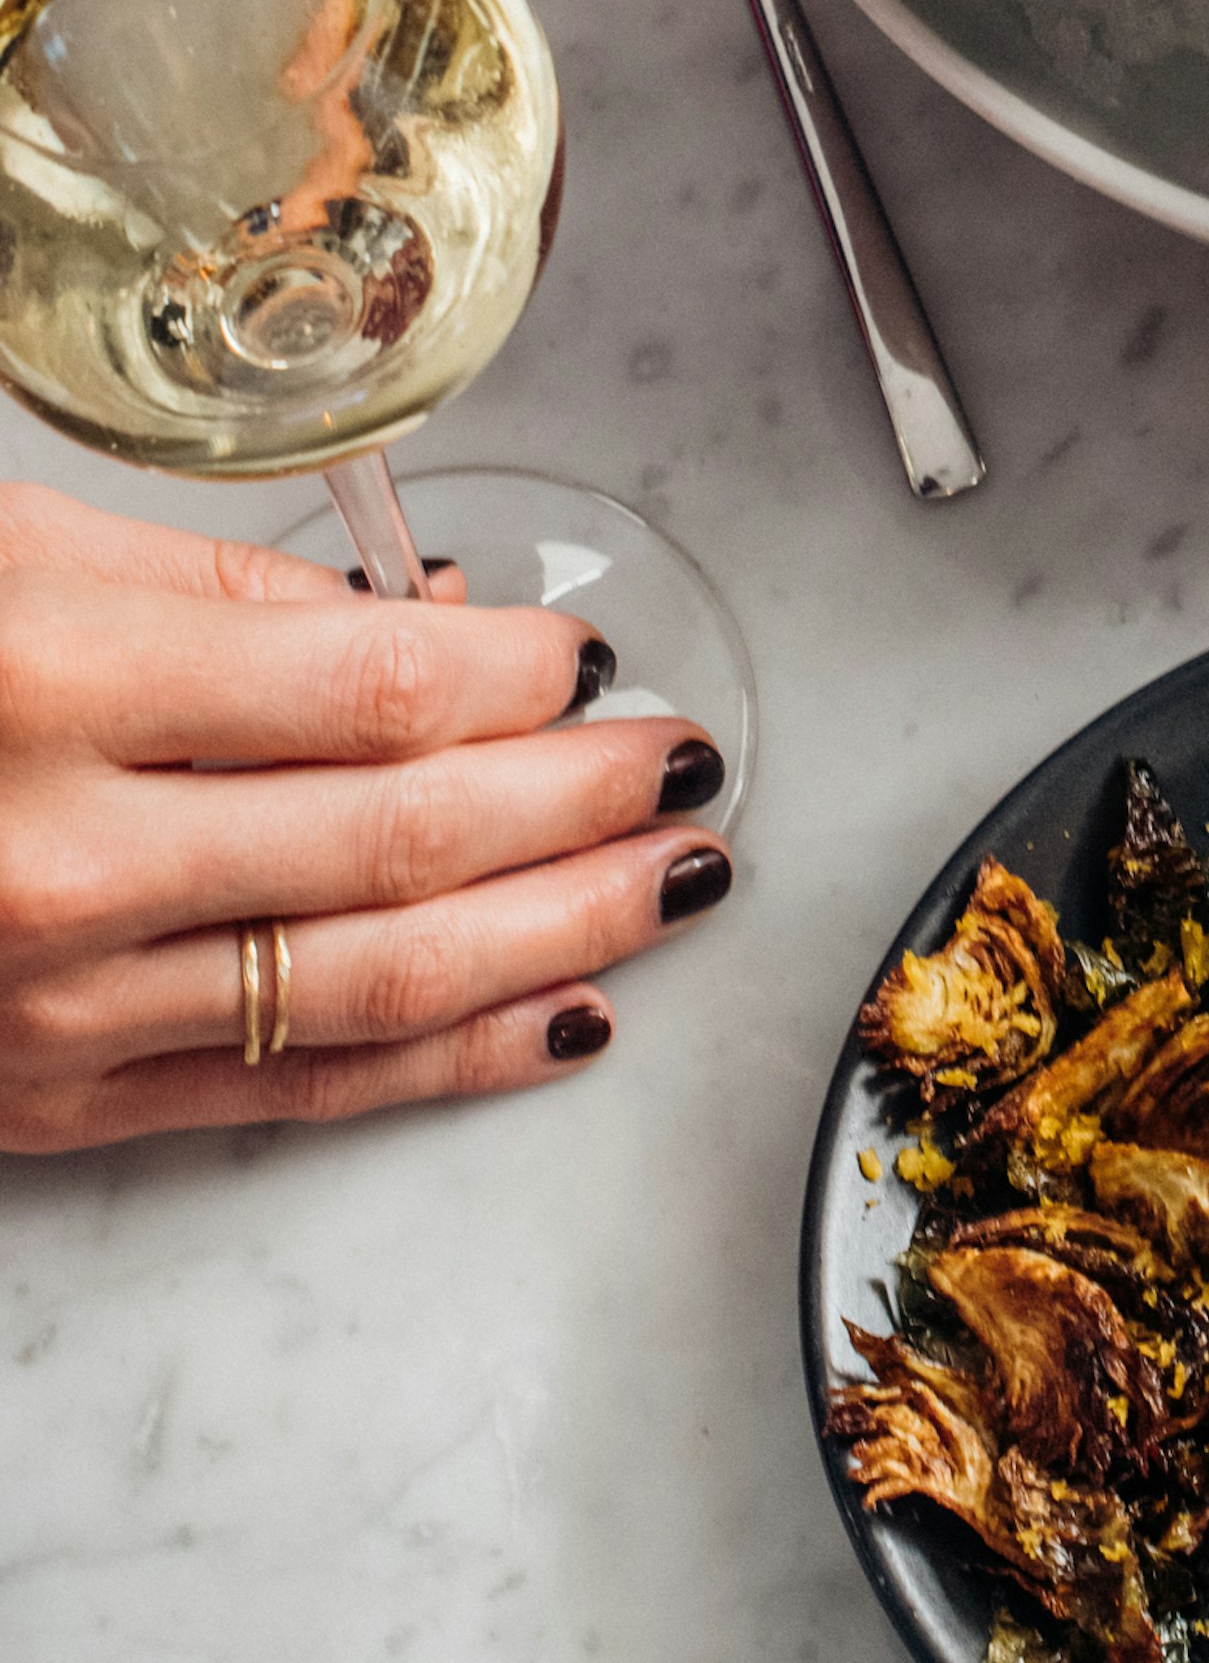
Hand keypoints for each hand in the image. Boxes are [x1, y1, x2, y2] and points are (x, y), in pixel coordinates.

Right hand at [0, 483, 727, 1150]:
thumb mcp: (17, 559)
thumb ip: (234, 599)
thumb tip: (437, 626)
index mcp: (56, 686)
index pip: (378, 694)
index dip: (523, 685)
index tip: (591, 667)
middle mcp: (63, 859)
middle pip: (409, 840)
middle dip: (585, 805)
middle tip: (688, 768)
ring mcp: (55, 1002)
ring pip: (383, 980)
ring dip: (568, 929)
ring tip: (680, 878)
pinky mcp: (50, 1103)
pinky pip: (300, 1091)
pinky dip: (463, 1057)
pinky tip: (575, 1015)